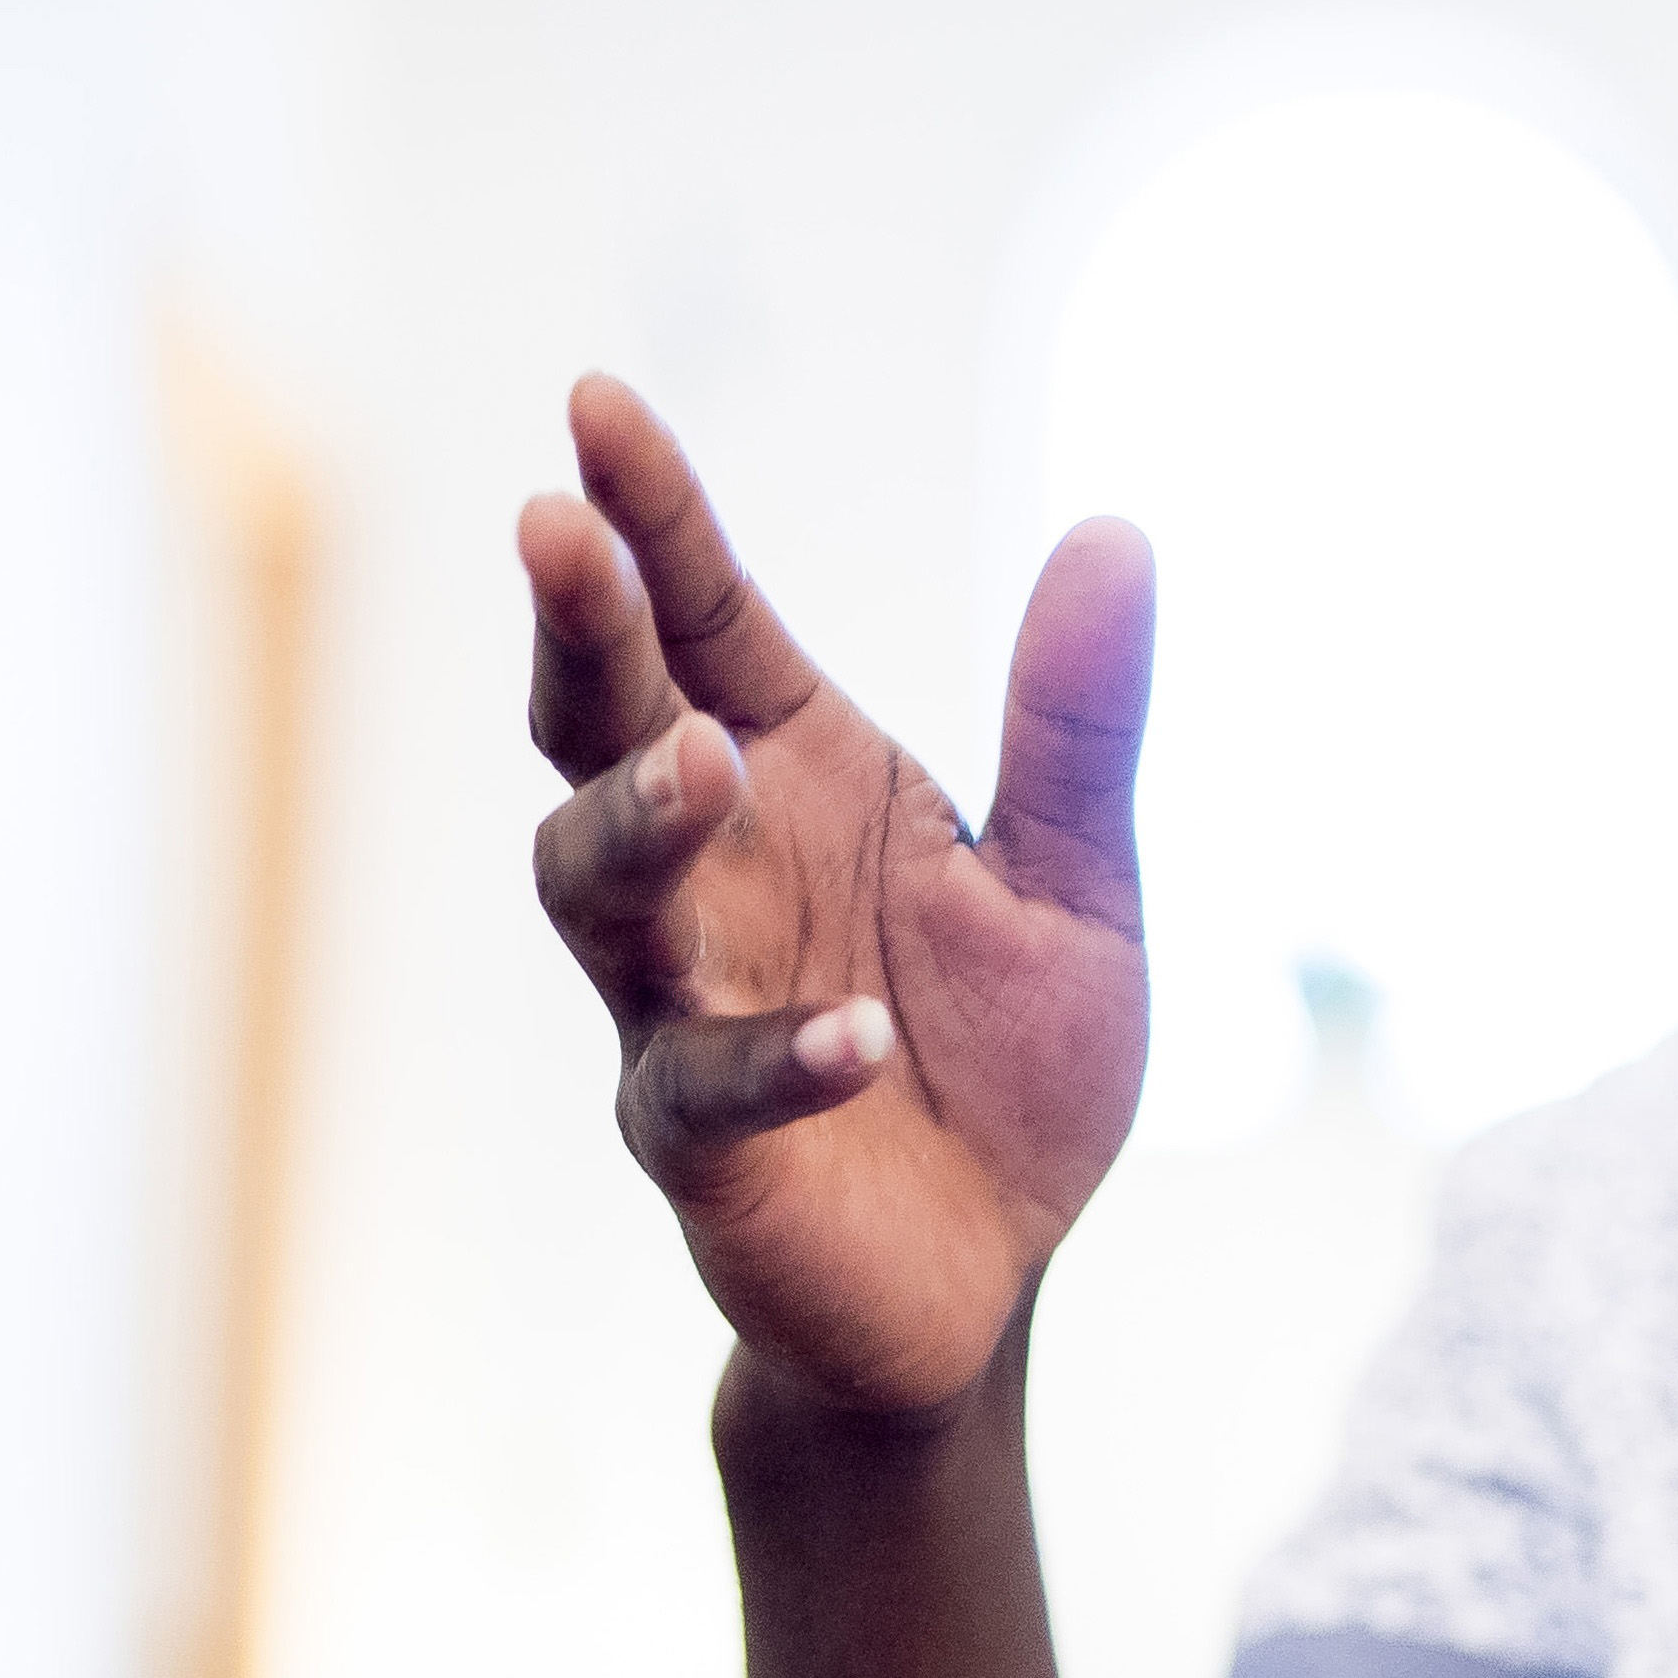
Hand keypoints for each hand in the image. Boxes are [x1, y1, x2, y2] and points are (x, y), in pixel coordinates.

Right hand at [520, 375, 1155, 1422]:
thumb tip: (1119, 533)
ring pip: (596, 893)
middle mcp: (712, 873)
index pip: (700, 618)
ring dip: (637, 816)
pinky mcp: (703, 1147)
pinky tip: (857, 1037)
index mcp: (791, 779)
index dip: (648, 517)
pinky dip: (775, 1058)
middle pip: (601, 726)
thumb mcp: (1078, 885)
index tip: (598, 399)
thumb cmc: (1006, 1070)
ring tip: (703, 758)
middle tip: (558, 531)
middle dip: (580, 630)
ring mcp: (681, 1005)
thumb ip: (1081, 728)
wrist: (987, 1278)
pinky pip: (706, 1090)